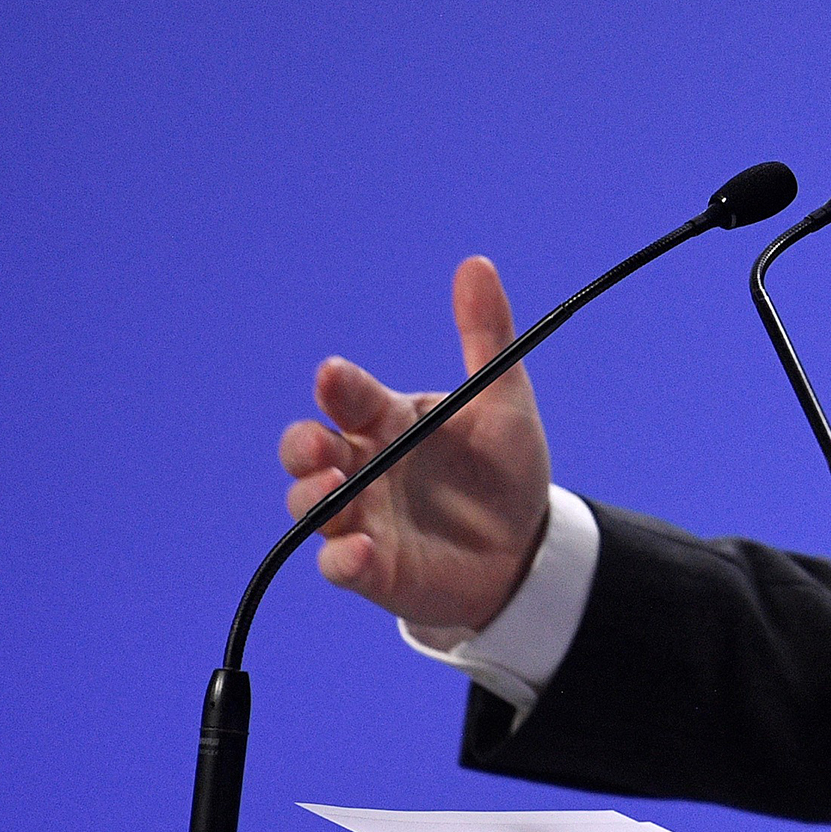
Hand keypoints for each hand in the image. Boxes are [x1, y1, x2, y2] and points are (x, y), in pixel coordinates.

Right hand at [278, 256, 552, 632]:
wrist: (528, 548)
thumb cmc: (505, 470)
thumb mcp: (503, 401)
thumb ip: (486, 336)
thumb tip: (476, 263)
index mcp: (388, 421)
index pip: (350, 398)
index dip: (338, 387)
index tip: (333, 375)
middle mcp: (364, 466)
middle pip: (308, 450)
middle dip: (302, 445)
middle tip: (318, 445)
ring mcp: (362, 517)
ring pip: (311, 504)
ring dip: (313, 497)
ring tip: (333, 491)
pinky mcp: (373, 568)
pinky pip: (339, 565)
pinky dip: (340, 558)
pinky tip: (358, 550)